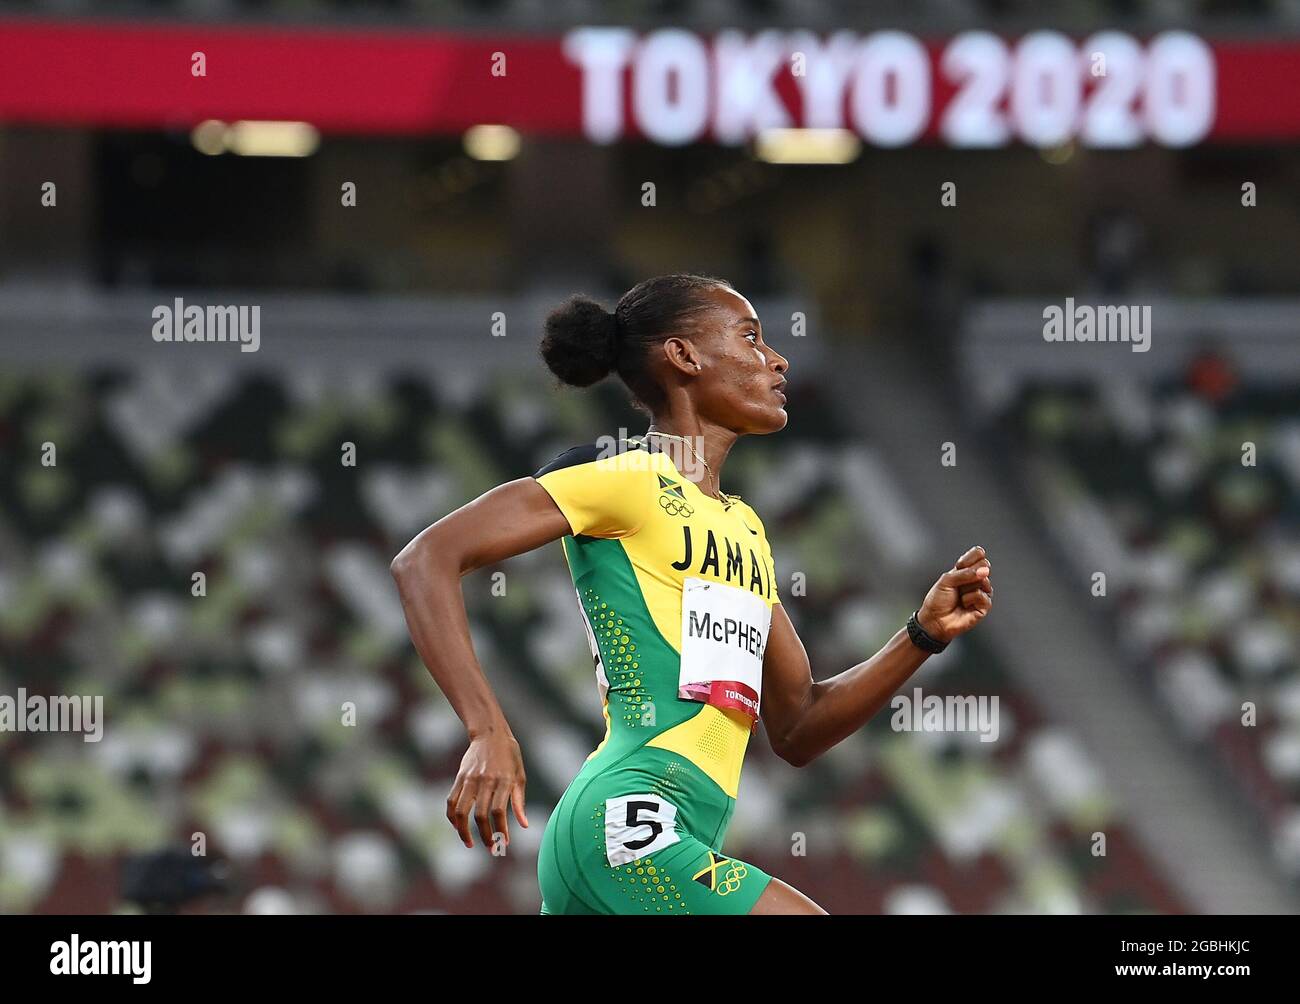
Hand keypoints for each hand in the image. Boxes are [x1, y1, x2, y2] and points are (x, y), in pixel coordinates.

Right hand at [446, 731, 528, 852]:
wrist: (490, 734)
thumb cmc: (510, 756)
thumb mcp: (519, 776)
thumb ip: (519, 801)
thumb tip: (524, 825)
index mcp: (503, 780)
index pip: (499, 811)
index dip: (500, 829)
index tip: (504, 842)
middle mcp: (485, 781)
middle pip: (481, 815)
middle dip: (485, 835)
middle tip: (490, 848)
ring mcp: (470, 779)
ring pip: (461, 811)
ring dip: (463, 831)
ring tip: (469, 843)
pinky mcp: (459, 778)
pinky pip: (451, 801)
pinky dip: (452, 817)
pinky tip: (458, 827)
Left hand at [917, 546, 993, 643]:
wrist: (935, 620)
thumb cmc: (938, 600)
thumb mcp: (947, 580)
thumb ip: (965, 573)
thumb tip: (984, 571)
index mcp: (966, 570)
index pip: (979, 554)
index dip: (971, 557)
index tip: (959, 565)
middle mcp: (976, 580)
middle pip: (984, 565)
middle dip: (969, 573)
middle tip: (958, 584)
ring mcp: (981, 592)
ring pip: (983, 580)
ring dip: (967, 588)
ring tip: (959, 597)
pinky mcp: (984, 605)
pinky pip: (982, 595)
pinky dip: (970, 599)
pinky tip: (964, 604)